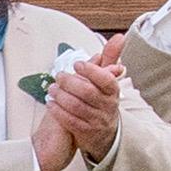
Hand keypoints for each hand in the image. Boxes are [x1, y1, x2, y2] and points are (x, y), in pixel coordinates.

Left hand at [41, 47, 122, 164]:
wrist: (105, 132)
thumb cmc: (103, 99)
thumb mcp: (107, 79)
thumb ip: (111, 57)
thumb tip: (119, 37)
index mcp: (113, 91)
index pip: (105, 79)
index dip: (91, 70)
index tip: (77, 64)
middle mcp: (107, 106)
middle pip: (87, 92)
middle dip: (70, 82)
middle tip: (59, 76)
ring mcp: (97, 120)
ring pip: (76, 106)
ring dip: (61, 96)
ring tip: (52, 89)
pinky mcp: (85, 132)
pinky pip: (69, 120)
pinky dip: (57, 110)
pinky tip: (51, 103)